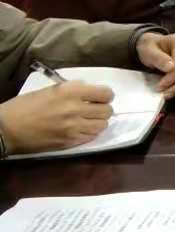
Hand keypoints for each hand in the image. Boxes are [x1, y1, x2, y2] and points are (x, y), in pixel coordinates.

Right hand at [0, 81, 114, 152]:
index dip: (105, 96)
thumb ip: (71, 89)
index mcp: (70, 92)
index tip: (99, 97)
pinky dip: (89, 132)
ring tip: (87, 120)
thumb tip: (88, 90)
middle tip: (93, 109)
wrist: (7, 129)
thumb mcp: (49, 90)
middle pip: (107, 110)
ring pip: (102, 125)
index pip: (105, 94)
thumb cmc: (24, 106)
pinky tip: (80, 129)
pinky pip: (91, 137)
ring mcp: (74, 127)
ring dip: (97, 122)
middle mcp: (75, 108)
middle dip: (103, 109)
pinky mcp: (70, 142)